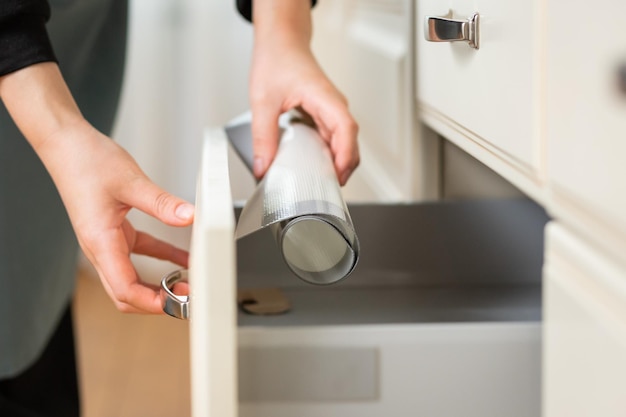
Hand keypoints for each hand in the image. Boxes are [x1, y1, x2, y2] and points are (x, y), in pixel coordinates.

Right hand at [1, 62, 192, 313]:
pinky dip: (162, 258)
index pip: (125, 289)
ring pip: (132, 277)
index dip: (152, 302)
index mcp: (100, 242)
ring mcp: (108, 241)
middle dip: (156, 302)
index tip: (177, 304)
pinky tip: (183, 257)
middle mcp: (101, 247)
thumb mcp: (131, 182)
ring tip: (188, 285)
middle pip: (126, 293)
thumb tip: (189, 217)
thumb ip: (162, 203)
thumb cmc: (85, 161)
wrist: (67, 144)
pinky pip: (141, 252)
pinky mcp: (115, 230)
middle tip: (186, 300)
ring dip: (159, 284)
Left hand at [249, 0, 358, 185]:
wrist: (282, 42)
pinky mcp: (325, 115)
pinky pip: (333, 138)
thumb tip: (263, 167)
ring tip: (320, 183)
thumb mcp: (263, 100)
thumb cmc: (278, 60)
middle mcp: (334, 105)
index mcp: (325, 98)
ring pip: (343, 142)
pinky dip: (328, 154)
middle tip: (327, 189)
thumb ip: (263, 136)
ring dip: (337, 162)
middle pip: (350, 141)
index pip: (346, 128)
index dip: (345, 154)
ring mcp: (331, 111)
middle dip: (343, 167)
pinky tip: (314, 166)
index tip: (339, 174)